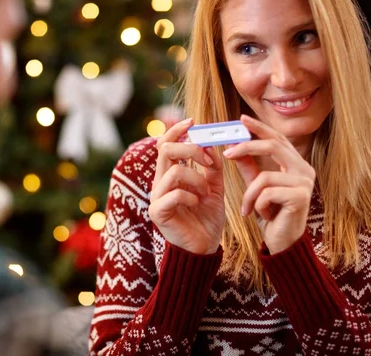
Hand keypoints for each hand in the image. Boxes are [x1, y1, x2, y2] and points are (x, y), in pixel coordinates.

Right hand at [148, 118, 224, 254]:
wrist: (205, 247)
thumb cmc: (206, 217)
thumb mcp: (214, 187)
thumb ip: (212, 167)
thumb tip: (211, 145)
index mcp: (169, 174)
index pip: (164, 143)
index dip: (176, 129)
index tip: (192, 122)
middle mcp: (159, 182)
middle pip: (166, 149)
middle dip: (191, 149)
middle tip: (208, 160)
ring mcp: (156, 197)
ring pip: (174, 171)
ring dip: (197, 179)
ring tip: (206, 193)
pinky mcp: (158, 212)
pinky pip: (175, 193)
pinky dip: (191, 196)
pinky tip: (197, 205)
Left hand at [223, 115, 314, 253]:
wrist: (283, 242)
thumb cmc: (271, 213)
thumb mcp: (256, 186)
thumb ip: (248, 166)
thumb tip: (233, 144)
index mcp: (295, 163)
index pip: (277, 138)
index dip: (259, 127)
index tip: (240, 119)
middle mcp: (305, 169)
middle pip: (274, 146)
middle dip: (247, 147)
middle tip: (227, 153)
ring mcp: (305, 183)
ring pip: (265, 177)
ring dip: (250, 195)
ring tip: (248, 208)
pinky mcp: (301, 197)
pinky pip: (267, 193)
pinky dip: (258, 205)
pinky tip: (264, 215)